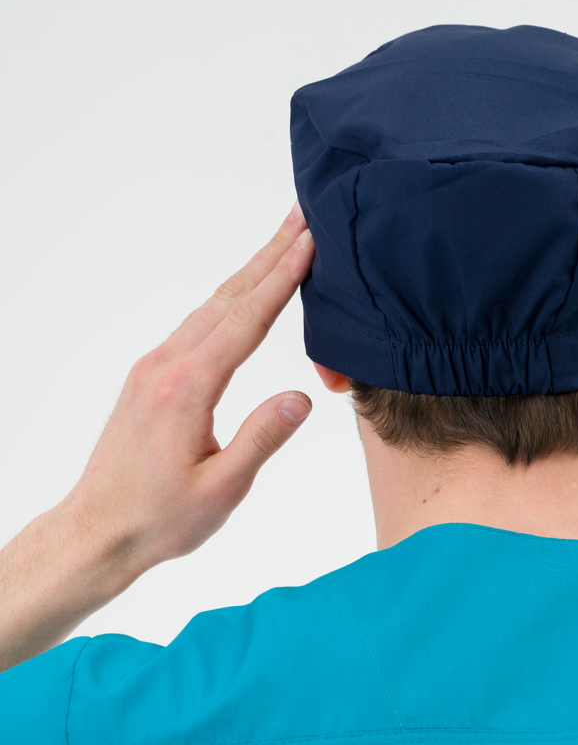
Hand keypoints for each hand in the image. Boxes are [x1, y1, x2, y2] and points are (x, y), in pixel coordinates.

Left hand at [0, 203, 315, 671]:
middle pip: (228, 298)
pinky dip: (228, 301)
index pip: (247, 321)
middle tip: (303, 215)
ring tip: (282, 243)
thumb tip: (303, 395)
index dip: (282, 279)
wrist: (99, 529)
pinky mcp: (149, 378)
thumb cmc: (160, 518)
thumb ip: (263, 438)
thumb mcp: (223, 488)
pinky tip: (242, 295)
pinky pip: (196, 326)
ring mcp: (153, 368)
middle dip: (270, 255)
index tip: (310, 240)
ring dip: (250, 272)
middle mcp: (166, 366)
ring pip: (210, 307)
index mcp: (187, 389)